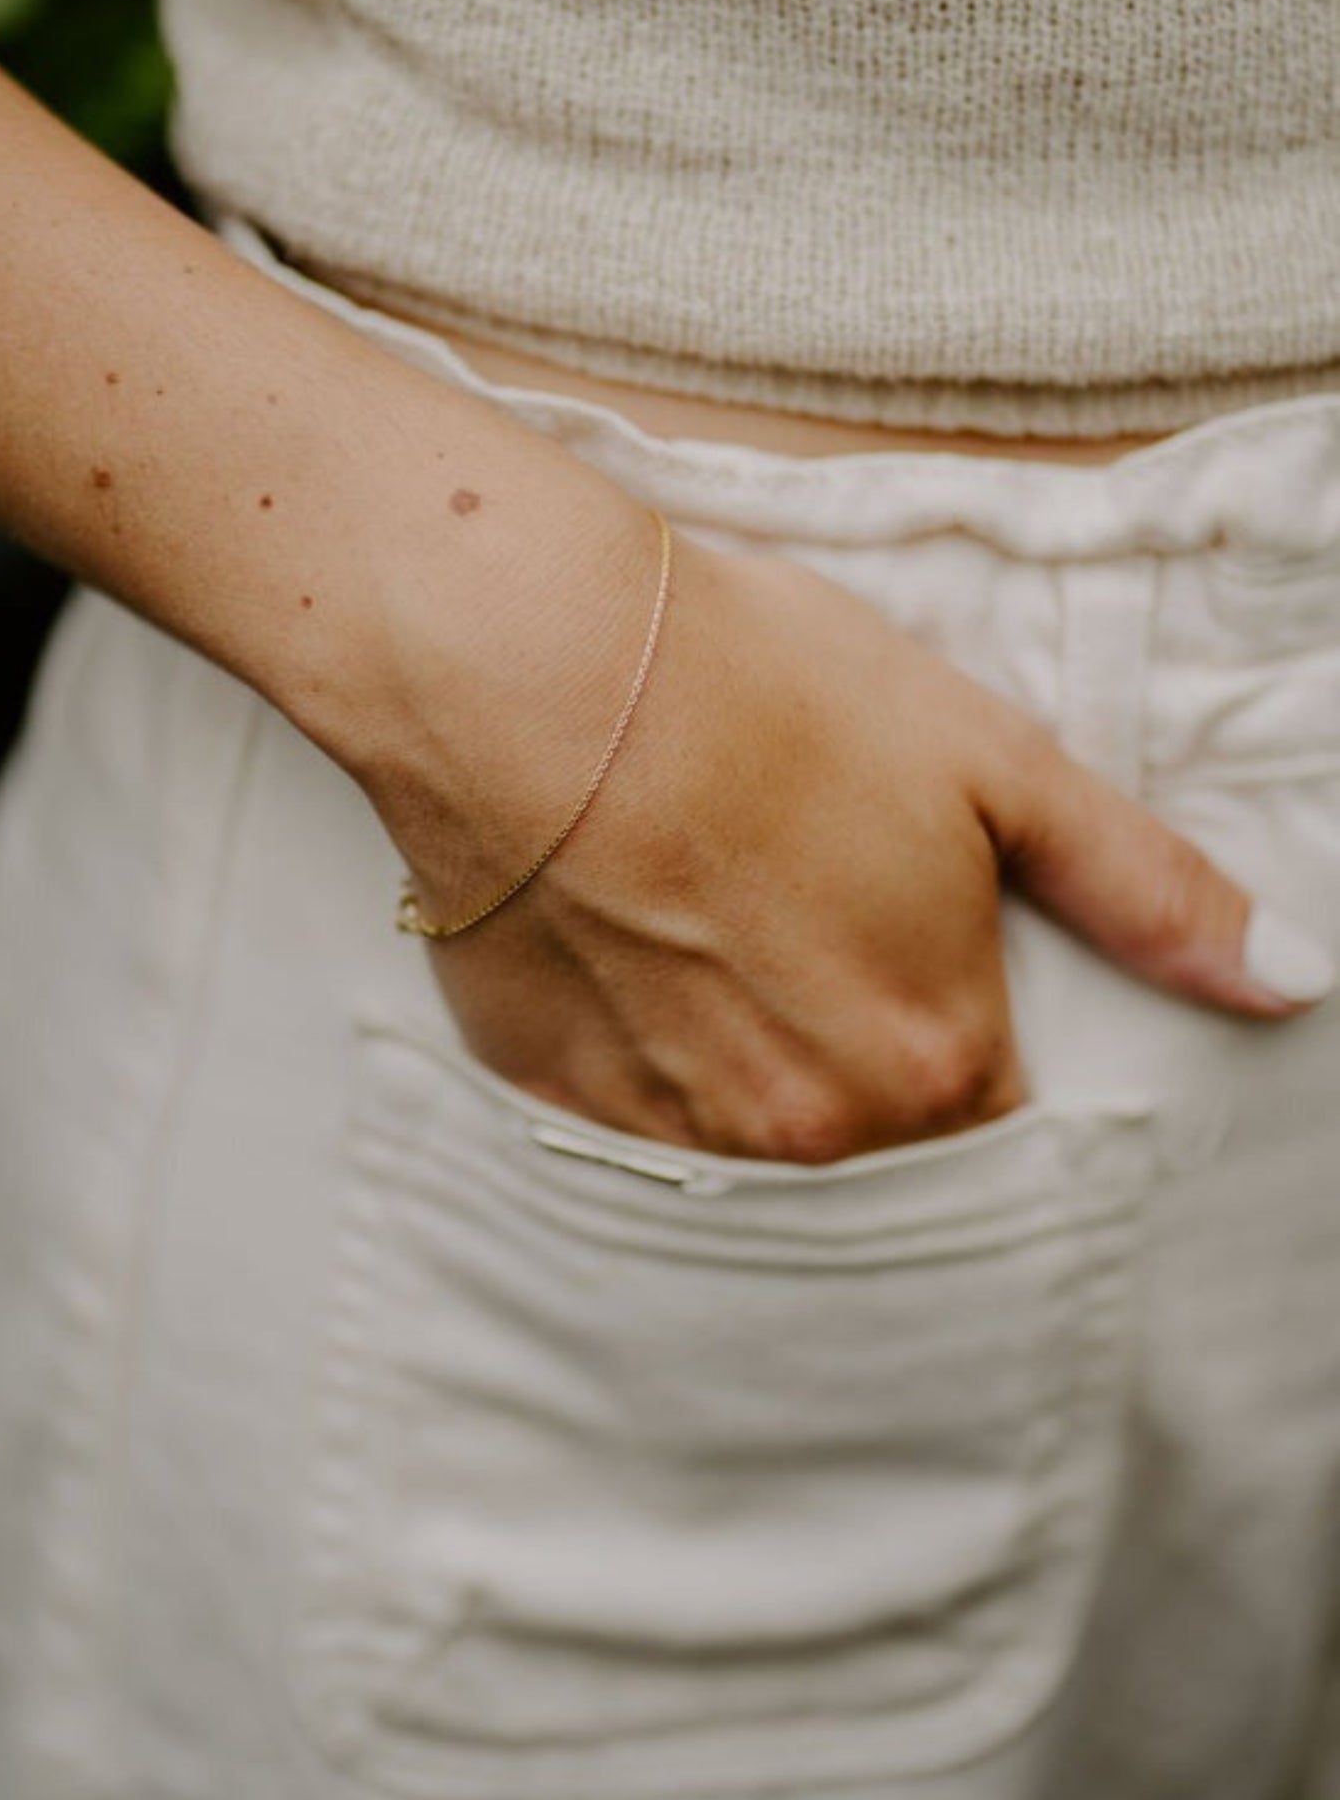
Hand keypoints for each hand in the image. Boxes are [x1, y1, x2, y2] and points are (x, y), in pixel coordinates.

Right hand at [387, 527, 1333, 1164]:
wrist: (534, 667)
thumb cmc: (768, 694)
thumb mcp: (992, 764)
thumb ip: (1144, 891)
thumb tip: (1287, 978)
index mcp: (932, 1063)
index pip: (999, 1114)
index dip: (970, 1021)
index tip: (918, 944)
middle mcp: (808, 1132)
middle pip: (876, 1126)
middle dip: (863, 1035)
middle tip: (805, 898)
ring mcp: (672, 1128)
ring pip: (752, 1122)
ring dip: (752, 1044)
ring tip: (713, 904)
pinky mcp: (557, 1095)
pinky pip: (636, 1102)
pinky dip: (647, 1040)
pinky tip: (631, 929)